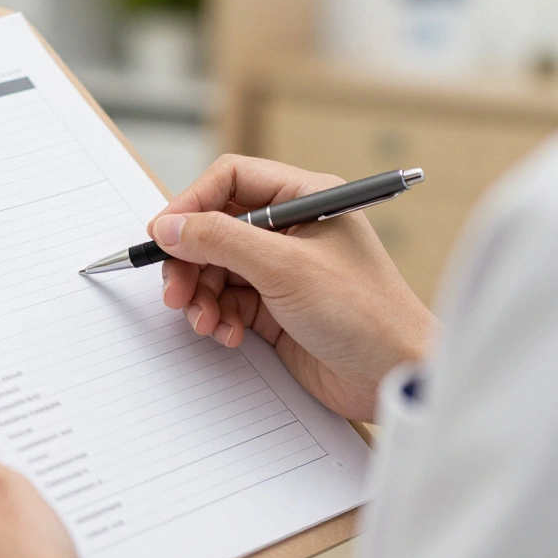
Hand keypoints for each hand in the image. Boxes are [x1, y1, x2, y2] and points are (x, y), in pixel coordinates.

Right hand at [148, 155, 436, 421]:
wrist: (394, 376)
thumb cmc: (362, 313)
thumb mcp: (284, 267)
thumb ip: (220, 240)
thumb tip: (169, 226)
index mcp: (305, 198)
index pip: (230, 180)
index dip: (191, 203)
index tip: (163, 234)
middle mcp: (291, 228)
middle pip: (214, 227)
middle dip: (190, 260)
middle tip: (174, 292)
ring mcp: (282, 268)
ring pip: (215, 267)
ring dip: (200, 295)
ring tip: (203, 321)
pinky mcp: (275, 306)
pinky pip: (226, 300)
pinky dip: (217, 316)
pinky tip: (227, 334)